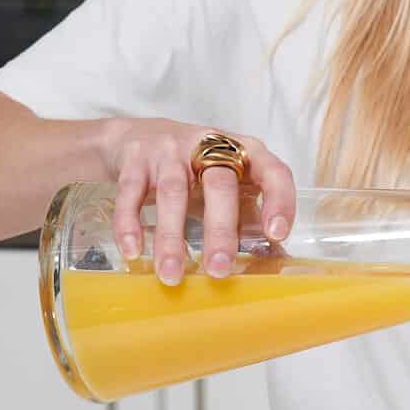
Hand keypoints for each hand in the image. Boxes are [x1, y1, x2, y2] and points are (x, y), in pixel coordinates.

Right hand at [102, 119, 294, 284]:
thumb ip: (247, 215)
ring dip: (172, 237)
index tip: (276, 235)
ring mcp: (170, 149)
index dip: (279, 201)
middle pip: (220, 185)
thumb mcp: (228, 183)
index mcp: (245, 151)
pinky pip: (131, 192)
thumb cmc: (196, 168)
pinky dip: (129, 223)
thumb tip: (273, 260)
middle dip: (221, 230)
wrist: (139, 135)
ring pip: (173, 192)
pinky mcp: (135, 157)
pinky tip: (133, 251)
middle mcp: (210, 144)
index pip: (273, 171)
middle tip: (218, 269)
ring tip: (172, 274)